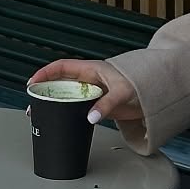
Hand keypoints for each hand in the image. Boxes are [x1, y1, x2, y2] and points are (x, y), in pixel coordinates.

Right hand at [28, 59, 142, 127]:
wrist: (157, 95)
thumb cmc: (142, 84)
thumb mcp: (123, 92)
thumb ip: (106, 104)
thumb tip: (90, 117)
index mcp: (92, 70)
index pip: (63, 67)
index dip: (46, 73)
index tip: (33, 82)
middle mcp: (90, 81)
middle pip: (61, 83)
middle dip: (44, 91)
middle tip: (32, 104)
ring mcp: (92, 94)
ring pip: (67, 97)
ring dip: (53, 104)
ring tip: (39, 114)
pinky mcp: (98, 106)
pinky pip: (77, 108)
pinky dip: (66, 113)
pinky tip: (59, 121)